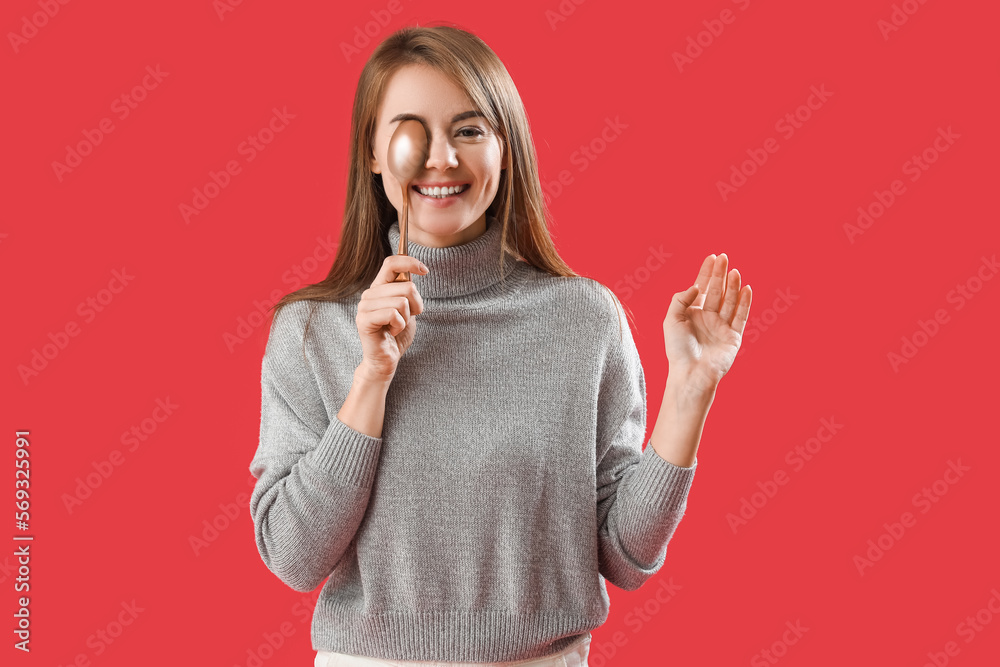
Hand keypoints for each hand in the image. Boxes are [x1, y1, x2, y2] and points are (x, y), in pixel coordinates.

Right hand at [354, 254, 428, 380]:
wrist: (386, 359)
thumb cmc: (397, 334)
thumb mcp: (407, 307)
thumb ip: (407, 289)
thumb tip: (416, 267)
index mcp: (379, 287)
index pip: (392, 263)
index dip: (410, 262)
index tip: (425, 270)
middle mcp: (370, 293)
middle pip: (407, 286)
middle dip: (416, 304)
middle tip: (407, 318)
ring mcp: (364, 306)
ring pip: (402, 301)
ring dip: (407, 318)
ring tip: (397, 326)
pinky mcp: (364, 320)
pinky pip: (393, 314)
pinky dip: (399, 325)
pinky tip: (391, 332)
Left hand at [663, 253, 751, 394]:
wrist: (691, 373)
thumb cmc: (678, 350)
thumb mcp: (671, 320)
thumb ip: (681, 300)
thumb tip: (697, 287)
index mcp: (692, 313)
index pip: (702, 288)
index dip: (707, 273)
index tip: (712, 257)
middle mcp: (708, 318)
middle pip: (716, 291)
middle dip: (720, 274)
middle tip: (724, 258)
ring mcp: (721, 327)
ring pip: (729, 301)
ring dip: (733, 286)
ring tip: (735, 271)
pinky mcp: (733, 337)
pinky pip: (740, 316)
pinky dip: (744, 303)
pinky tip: (746, 289)